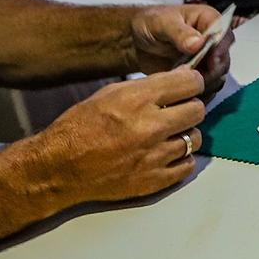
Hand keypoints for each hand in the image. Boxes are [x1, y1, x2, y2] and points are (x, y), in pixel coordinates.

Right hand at [13, 65, 206, 205]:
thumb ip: (148, 86)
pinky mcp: (154, 180)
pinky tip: (167, 154)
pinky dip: (180, 159)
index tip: (188, 86)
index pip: (190, 84)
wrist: (60, 166)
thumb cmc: (81, 126)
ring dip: (185, 134)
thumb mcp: (110, 93)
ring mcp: (155, 156)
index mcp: (138, 100)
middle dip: (190, 107)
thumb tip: (181, 78)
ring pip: (195, 139)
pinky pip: (187, 166)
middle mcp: (151, 127)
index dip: (192, 83)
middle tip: (178, 111)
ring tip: (169, 134)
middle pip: (197, 111)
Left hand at [128, 4, 232, 85]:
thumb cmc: (151, 23)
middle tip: (195, 78)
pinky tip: (185, 95)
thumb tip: (198, 43)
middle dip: (213, 72)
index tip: (211, 62)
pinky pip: (207, 88)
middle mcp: (212, 40)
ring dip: (206, 85)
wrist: (137, 40)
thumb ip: (179, 32)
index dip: (221, 49)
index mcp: (208, 20)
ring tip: (187, 88)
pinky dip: (199, 93)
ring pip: (218, 77)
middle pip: (224, 59)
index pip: (224, 34)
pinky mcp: (199, 75)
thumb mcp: (162, 23)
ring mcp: (207, 59)